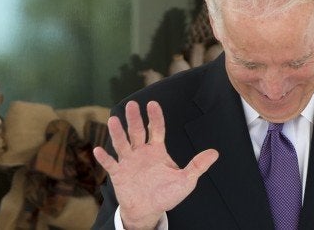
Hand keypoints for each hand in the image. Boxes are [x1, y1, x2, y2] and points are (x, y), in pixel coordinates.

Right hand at [93, 101, 218, 229]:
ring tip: (113, 120)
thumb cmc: (167, 194)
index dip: (155, 117)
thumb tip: (214, 153)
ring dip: (117, 133)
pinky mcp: (119, 174)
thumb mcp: (186, 180)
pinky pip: (111, 164)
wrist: (149, 210)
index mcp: (157, 150)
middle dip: (135, 118)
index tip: (153, 104)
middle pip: (137, 132)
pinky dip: (105, 158)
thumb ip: (197, 166)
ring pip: (122, 144)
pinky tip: (98, 150)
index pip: (156, 129)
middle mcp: (141, 152)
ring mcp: (129, 162)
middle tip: (132, 104)